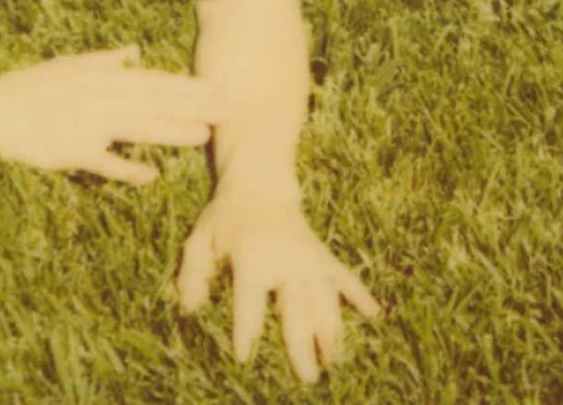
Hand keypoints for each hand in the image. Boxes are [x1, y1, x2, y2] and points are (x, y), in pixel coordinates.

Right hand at [0, 45, 223, 182]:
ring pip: (139, 127)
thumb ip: (104, 60)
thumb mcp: (67, 65)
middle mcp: (100, 98)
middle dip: (192, 106)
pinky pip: (105, 162)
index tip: (216, 87)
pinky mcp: (73, 151)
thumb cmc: (27, 88)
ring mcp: (88, 124)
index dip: (186, 86)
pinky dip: (128, 168)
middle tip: (226, 110)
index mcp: (100, 77)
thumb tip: (134, 52)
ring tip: (204, 136)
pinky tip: (153, 175)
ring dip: (172, 132)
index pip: (153, 81)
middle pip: (155, 102)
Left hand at [177, 187, 380, 382]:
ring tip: (334, 359)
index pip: (249, 301)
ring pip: (324, 298)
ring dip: (331, 330)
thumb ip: (193, 273)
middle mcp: (285, 260)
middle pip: (296, 308)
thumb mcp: (200, 239)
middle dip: (301, 343)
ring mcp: (308, 258)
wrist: (260, 183)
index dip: (246, 329)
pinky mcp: (322, 255)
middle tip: (308, 378)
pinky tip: (374, 313)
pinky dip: (359, 293)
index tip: (244, 357)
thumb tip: (188, 308)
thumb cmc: (226, 218)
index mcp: (252, 258)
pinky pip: (344, 276)